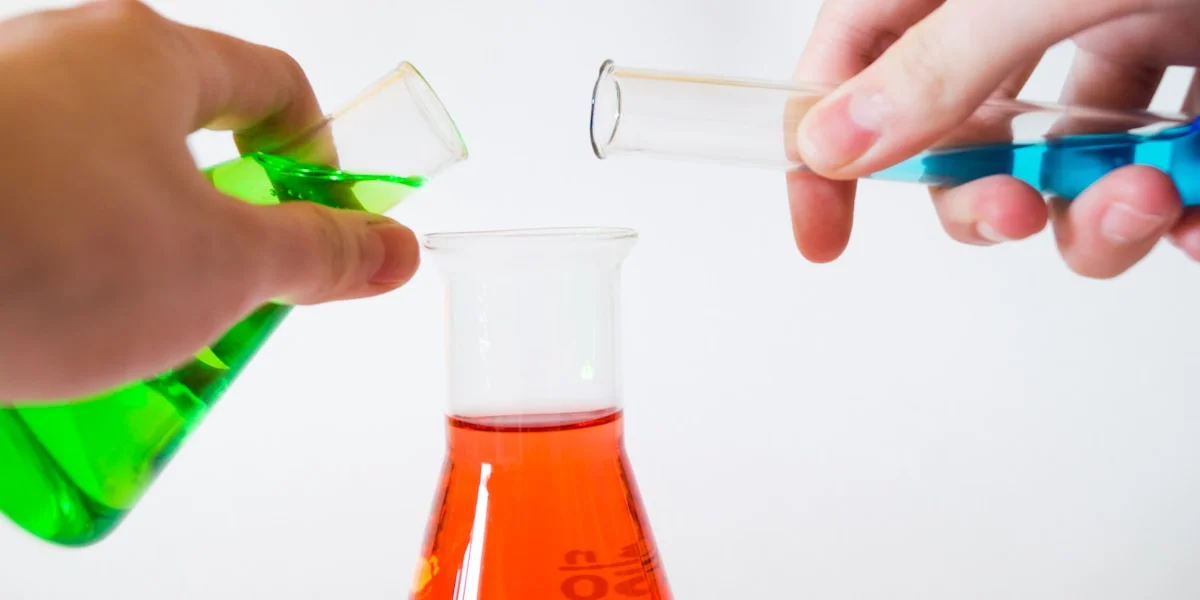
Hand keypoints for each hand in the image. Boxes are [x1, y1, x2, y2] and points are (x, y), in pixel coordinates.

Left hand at [0, 1, 418, 400]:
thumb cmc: (32, 245)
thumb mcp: (221, 266)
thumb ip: (320, 253)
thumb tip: (391, 249)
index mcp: (147, 56)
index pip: (275, 86)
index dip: (320, 158)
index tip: (326, 223)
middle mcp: (59, 58)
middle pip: (182, 140)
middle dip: (218, 233)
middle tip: (224, 307)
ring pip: (97, 186)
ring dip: (130, 264)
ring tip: (121, 344)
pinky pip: (21, 215)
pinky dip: (48, 274)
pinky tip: (34, 337)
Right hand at [789, 0, 1199, 276]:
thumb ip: (943, 63)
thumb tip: (836, 141)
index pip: (858, 53)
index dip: (825, 144)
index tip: (824, 233)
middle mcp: (1033, 3)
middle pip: (959, 135)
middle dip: (986, 200)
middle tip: (1017, 217)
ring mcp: (1118, 29)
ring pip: (1062, 164)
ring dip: (1098, 219)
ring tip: (1157, 201)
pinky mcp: (1196, 61)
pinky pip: (1167, 164)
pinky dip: (1183, 212)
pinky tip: (1199, 217)